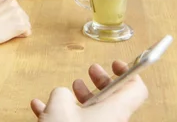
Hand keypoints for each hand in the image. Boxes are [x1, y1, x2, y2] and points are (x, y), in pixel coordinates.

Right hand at [0, 0, 31, 48]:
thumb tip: (5, 18)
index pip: (13, 9)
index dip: (8, 19)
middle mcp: (12, 2)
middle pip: (21, 16)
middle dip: (15, 23)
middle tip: (1, 29)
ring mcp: (18, 13)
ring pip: (25, 23)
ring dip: (18, 29)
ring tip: (4, 32)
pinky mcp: (21, 24)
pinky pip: (27, 32)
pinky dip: (20, 36)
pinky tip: (9, 35)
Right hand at [31, 60, 148, 121]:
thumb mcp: (59, 105)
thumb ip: (62, 93)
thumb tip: (62, 94)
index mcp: (114, 112)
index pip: (136, 90)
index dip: (129, 73)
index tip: (115, 63)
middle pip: (114, 100)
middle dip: (101, 83)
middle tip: (91, 71)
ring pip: (94, 113)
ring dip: (79, 98)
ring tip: (65, 90)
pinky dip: (62, 114)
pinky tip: (40, 108)